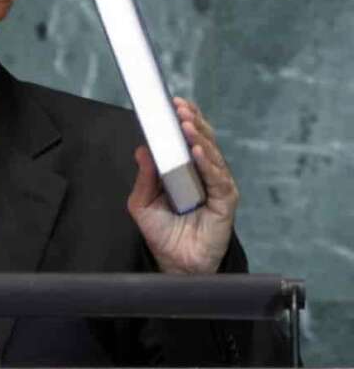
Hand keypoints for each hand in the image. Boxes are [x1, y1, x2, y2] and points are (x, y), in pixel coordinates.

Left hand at [127, 98, 239, 274]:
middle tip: (179, 108)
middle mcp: (203, 174)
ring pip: (211, 155)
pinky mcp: (226, 201)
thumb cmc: (162, 233)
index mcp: (185, 170)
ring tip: (186, 124)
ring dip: (199, 138)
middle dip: (191, 122)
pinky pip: (218, 178)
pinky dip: (208, 163)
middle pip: (203, 141)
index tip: (173, 104)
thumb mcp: (143, 204)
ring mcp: (216, 186)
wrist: (175, 264)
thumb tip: (142, 150)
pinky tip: (197, 151)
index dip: (183, 120)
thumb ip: (144, 178)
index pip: (187, 139)